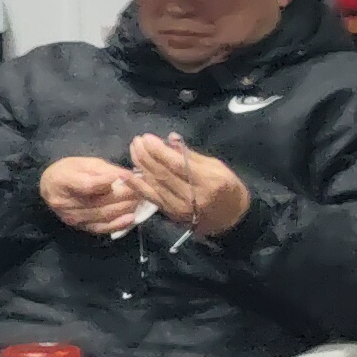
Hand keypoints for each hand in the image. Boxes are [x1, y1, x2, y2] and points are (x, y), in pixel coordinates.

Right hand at [39, 156, 145, 234]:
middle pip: (100, 202)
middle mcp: (66, 203)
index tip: (128, 176)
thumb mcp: (84, 162)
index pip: (88, 185)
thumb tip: (128, 176)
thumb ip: (105, 170)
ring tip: (141, 199)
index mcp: (63, 181)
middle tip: (144, 188)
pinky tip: (131, 218)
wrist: (49, 188)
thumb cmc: (68, 170)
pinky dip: (118, 224)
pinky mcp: (80, 227)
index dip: (110, 182)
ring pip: (104, 215)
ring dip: (125, 208)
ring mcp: (73, 218)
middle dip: (126, 195)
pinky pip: (101, 228)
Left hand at [126, 134, 251, 237]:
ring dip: (140, 166)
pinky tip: (126, 175)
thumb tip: (170, 139)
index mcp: (208, 181)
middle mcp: (193, 197)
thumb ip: (191, 154)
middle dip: (147, 156)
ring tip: (133, 150)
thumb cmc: (227, 187)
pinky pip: (151, 198)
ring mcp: (180, 208)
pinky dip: (137, 186)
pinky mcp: (171, 214)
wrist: (231, 218)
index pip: (178, 164)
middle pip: (163, 174)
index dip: (160, 151)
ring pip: (155, 185)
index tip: (147, 138)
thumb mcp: (217, 166)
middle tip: (137, 141)